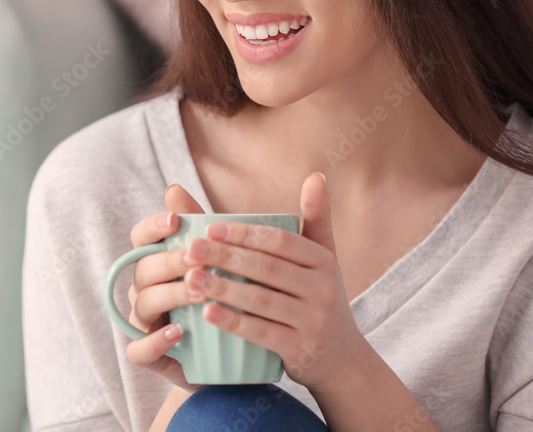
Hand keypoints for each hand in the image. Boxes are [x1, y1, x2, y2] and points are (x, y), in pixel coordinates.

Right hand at [124, 183, 205, 391]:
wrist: (231, 354)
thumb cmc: (223, 296)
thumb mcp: (222, 260)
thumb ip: (202, 226)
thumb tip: (174, 188)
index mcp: (158, 261)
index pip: (141, 238)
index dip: (152, 227)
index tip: (174, 219)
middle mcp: (146, 289)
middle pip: (143, 269)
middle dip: (168, 260)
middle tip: (197, 258)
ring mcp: (146, 322)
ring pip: (143, 303)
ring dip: (170, 295)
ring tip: (199, 293)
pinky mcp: (151, 355)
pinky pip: (139, 350)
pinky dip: (154, 341)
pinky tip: (178, 332)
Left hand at [178, 173, 369, 394]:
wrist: (341, 358)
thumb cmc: (319, 297)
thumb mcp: (323, 259)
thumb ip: (314, 219)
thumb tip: (316, 175)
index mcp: (322, 260)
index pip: (279, 240)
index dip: (244, 233)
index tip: (208, 228)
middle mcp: (323, 288)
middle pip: (266, 268)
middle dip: (225, 257)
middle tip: (190, 250)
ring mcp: (313, 320)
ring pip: (261, 300)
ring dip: (222, 288)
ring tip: (190, 279)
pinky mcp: (300, 349)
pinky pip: (262, 333)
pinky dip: (233, 323)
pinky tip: (207, 314)